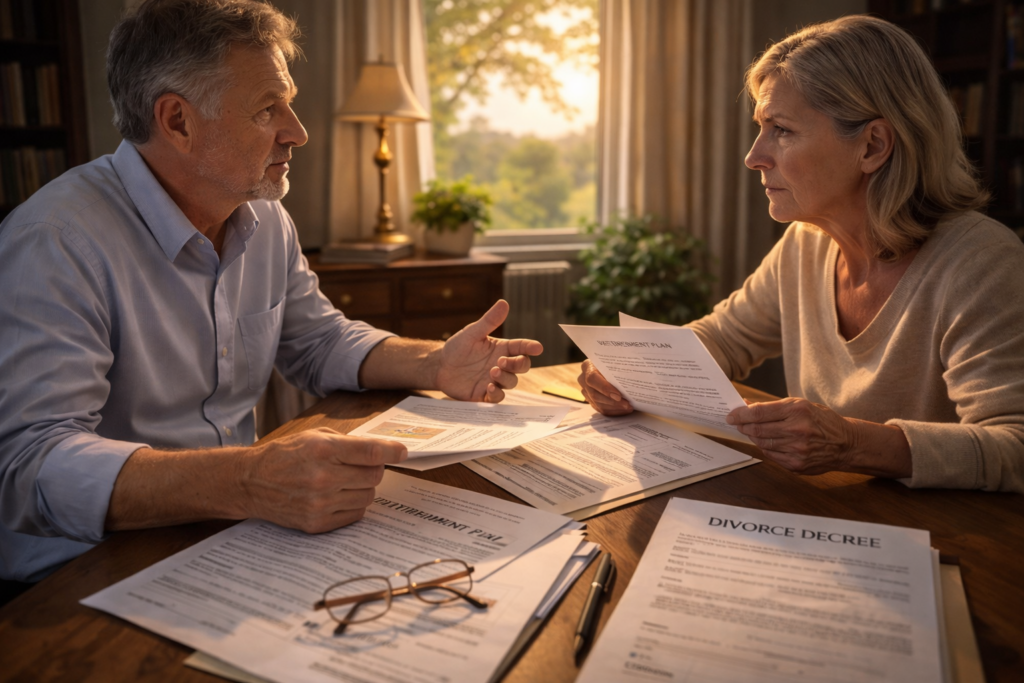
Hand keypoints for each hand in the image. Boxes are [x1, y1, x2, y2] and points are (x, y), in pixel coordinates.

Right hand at [240, 428, 406, 532]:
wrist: (251, 482)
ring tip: (343, 481)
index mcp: (323, 450)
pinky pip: (355, 515)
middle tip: (360, 466)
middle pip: (374, 476)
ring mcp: (320, 503)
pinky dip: (353, 505)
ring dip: (363, 488)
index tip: (403, 453)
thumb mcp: (314, 437)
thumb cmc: (285, 455)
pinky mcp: (317, 523)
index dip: (392, 452)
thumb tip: (382, 450)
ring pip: (368, 496)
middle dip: (373, 469)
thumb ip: (348, 443)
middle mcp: (323, 478)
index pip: (370, 453)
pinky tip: (336, 496)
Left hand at [435, 299, 542, 401]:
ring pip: (512, 382)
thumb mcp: (472, 333)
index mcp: (501, 348)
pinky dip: (497, 393)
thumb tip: (503, 303)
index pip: (521, 347)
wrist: (439, 367)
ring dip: (506, 378)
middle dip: (518, 364)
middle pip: (522, 366)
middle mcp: (501, 364)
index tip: (538, 348)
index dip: (531, 347)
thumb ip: (489, 321)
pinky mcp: (485, 394)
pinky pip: (498, 397)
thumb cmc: (457, 348)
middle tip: (502, 361)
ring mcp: (494, 380)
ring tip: (492, 372)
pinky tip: (489, 387)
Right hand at [577, 359, 632, 415]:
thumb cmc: (614, 362)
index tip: (618, 395)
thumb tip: (633, 374)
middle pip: (594, 394)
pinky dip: (613, 410)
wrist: (609, 367)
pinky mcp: (590, 400)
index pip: (592, 378)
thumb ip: (619, 366)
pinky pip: (600, 409)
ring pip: (597, 403)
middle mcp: (583, 379)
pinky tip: (623, 409)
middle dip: (612, 401)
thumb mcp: (615, 361)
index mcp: (587, 366)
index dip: (604, 388)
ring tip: (628, 407)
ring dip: (614, 407)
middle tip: (627, 404)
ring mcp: (585, 391)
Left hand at [726, 397, 855, 474]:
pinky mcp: (796, 465)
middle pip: (757, 430)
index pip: (759, 413)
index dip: (741, 414)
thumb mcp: (800, 405)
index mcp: (798, 411)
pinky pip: (771, 455)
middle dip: (743, 426)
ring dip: (753, 436)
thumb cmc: (821, 420)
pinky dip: (765, 447)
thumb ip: (773, 407)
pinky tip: (766, 441)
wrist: (846, 444)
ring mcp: (796, 450)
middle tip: (736, 422)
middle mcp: (797, 431)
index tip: (731, 414)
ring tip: (750, 430)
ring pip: (762, 443)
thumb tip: (747, 406)